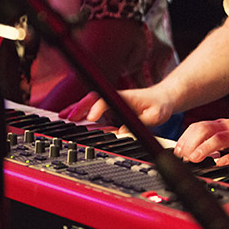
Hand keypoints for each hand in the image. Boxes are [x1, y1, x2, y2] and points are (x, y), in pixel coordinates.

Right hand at [58, 86, 172, 127]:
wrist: (165, 98)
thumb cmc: (160, 106)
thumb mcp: (155, 117)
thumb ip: (140, 124)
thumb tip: (122, 132)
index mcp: (126, 97)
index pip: (107, 100)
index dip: (98, 108)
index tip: (91, 117)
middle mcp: (117, 97)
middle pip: (94, 99)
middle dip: (80, 107)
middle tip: (67, 117)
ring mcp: (113, 101)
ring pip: (90, 102)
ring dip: (77, 109)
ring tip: (62, 116)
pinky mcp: (112, 106)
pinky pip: (94, 107)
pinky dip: (82, 111)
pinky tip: (72, 117)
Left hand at [174, 117, 228, 165]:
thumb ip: (215, 140)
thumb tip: (194, 151)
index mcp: (222, 124)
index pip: (198, 126)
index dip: (185, 138)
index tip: (176, 151)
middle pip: (204, 129)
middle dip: (190, 142)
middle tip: (182, 156)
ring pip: (218, 138)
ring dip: (203, 149)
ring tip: (194, 159)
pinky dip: (227, 158)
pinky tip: (219, 165)